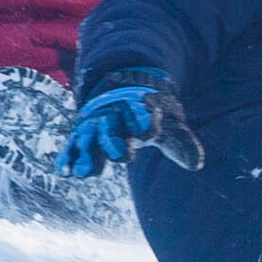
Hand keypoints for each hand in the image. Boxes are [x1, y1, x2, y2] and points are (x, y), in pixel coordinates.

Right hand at [60, 70, 203, 174]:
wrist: (122, 89)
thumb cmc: (150, 112)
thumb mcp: (169, 124)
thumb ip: (181, 143)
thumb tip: (197, 164)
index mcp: (137, 111)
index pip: (143, 119)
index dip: (148, 125)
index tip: (153, 132)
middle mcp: (113, 117)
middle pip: (112, 129)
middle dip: (115, 142)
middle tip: (123, 156)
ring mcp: (95, 126)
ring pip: (89, 139)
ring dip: (87, 155)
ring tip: (84, 172)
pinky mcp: (81, 135)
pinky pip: (72, 146)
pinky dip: (68, 157)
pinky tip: (64, 173)